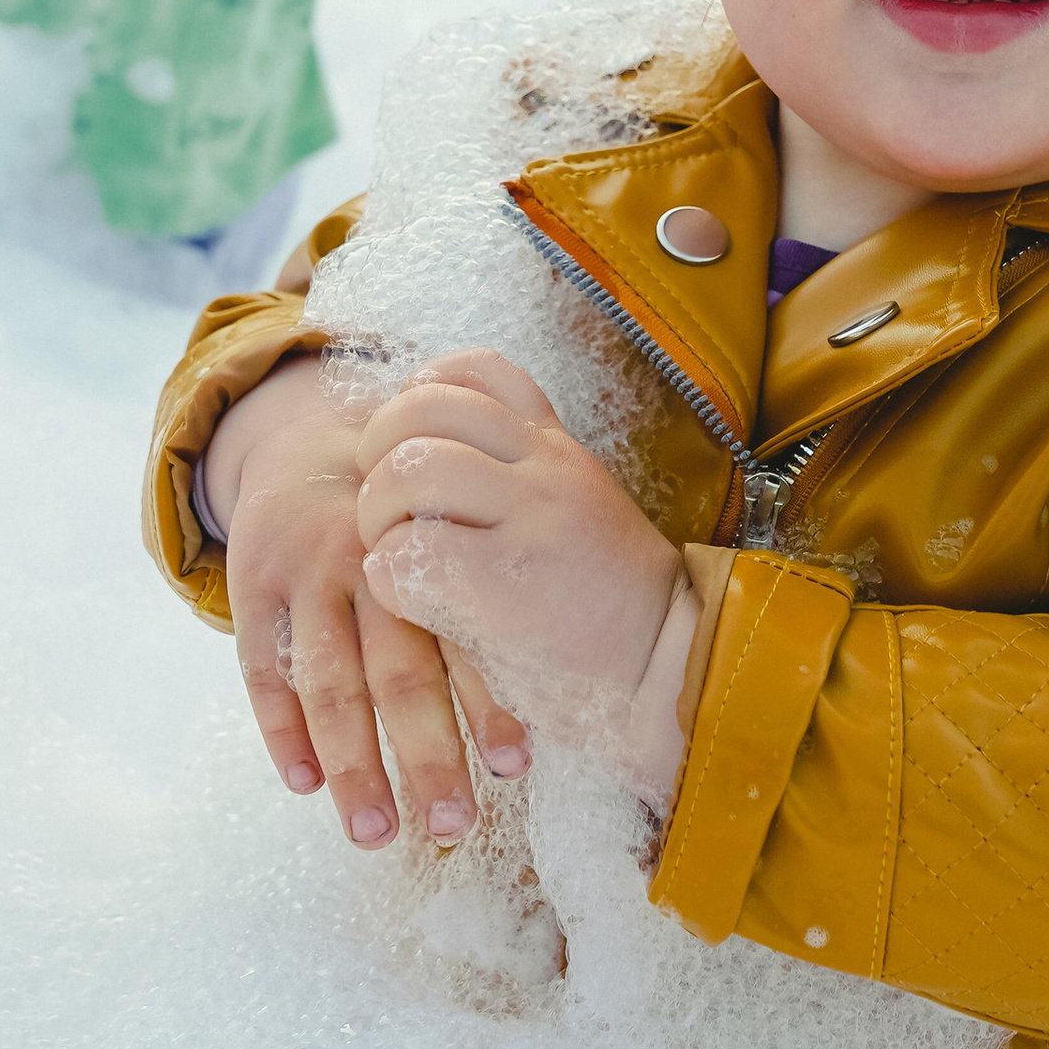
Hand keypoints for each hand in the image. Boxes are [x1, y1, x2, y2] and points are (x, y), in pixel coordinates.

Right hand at [205, 358, 529, 848]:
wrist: (307, 440)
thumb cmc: (409, 511)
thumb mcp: (454, 521)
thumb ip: (490, 595)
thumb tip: (557, 708)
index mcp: (437, 548)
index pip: (467, 638)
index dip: (490, 705)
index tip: (516, 769)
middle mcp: (374, 561)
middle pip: (400, 672)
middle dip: (427, 755)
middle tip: (452, 826)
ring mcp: (309, 574)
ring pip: (329, 683)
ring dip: (353, 765)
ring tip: (376, 834)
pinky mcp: (253, 583)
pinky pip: (262, 667)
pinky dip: (281, 729)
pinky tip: (305, 784)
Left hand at [352, 353, 696, 800]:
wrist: (670, 676)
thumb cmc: (606, 611)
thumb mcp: (577, 514)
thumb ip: (519, 478)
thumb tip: (426, 456)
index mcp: (557, 450)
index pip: (477, 372)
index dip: (419, 396)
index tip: (409, 446)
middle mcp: (547, 469)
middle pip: (425, 409)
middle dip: (378, 455)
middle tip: (384, 512)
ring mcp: (531, 522)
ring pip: (411, 469)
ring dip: (378, 516)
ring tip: (395, 558)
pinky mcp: (507, 586)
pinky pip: (410, 553)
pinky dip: (390, 577)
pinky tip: (414, 604)